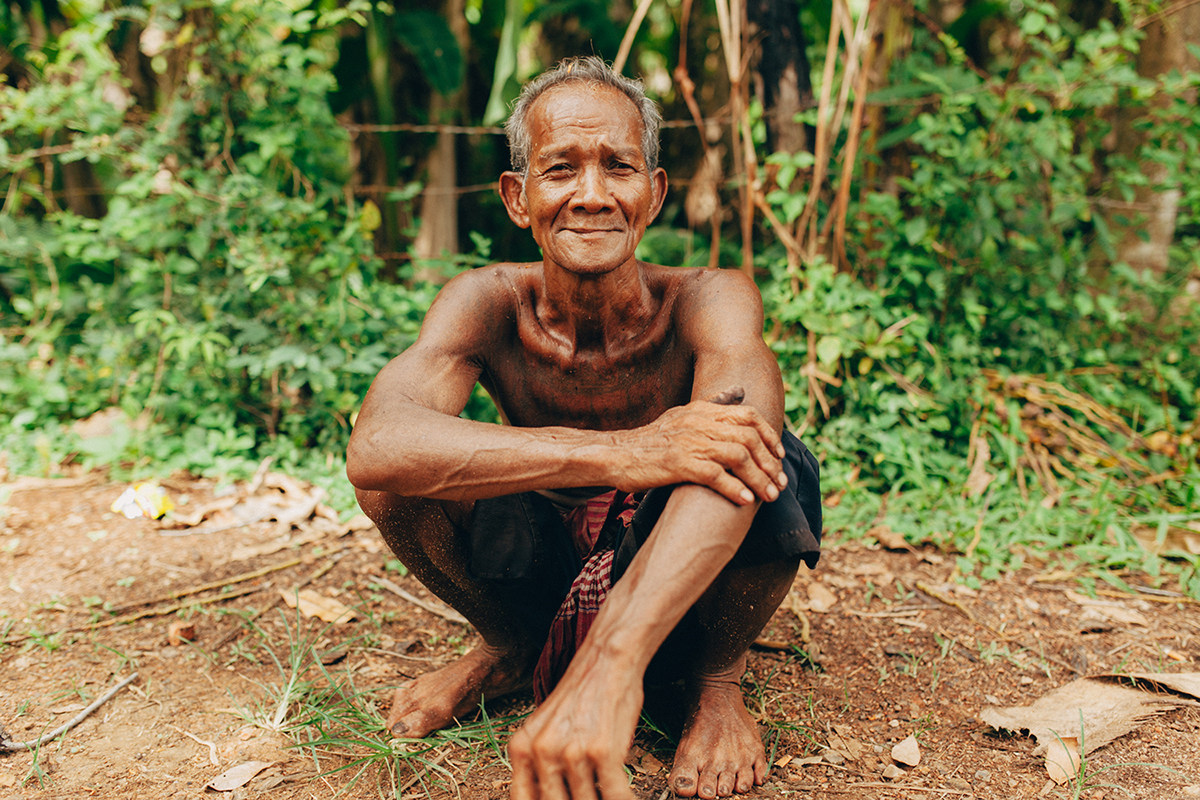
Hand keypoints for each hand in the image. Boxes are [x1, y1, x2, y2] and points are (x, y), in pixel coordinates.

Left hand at [508, 655, 642, 799]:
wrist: (607, 659)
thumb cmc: (583, 694)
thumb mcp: (546, 728)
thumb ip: (541, 764)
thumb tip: (554, 796)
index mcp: (521, 749)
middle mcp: (541, 752)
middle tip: (588, 797)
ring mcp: (570, 753)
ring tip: (609, 795)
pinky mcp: (602, 752)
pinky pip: (615, 796)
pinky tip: (627, 797)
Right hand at [611, 386, 786, 505]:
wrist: (616, 454)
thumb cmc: (651, 440)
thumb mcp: (682, 414)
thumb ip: (712, 405)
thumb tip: (739, 392)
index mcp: (701, 410)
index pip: (748, 415)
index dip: (769, 435)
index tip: (780, 456)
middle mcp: (698, 422)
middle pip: (748, 437)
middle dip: (769, 463)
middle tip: (779, 483)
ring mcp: (688, 442)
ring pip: (737, 456)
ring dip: (758, 478)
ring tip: (768, 496)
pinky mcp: (678, 463)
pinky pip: (715, 475)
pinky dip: (734, 488)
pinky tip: (745, 501)